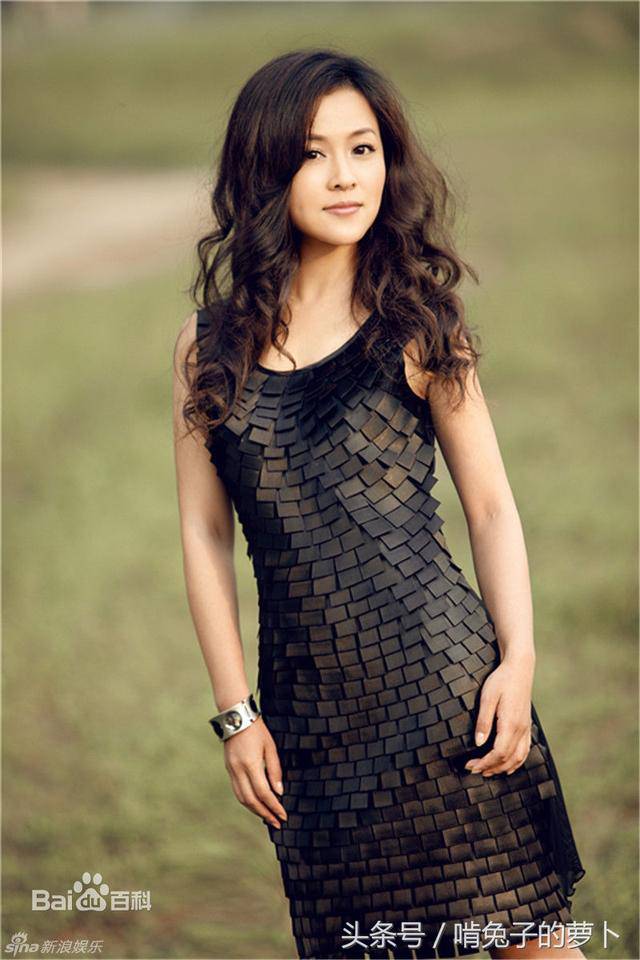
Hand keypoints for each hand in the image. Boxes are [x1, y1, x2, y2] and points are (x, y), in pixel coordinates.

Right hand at [223, 716, 287, 828]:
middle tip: (277, 823)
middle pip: (251, 800)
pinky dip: (247, 801)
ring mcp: (231, 770)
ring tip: (267, 817)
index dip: (274, 807)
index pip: (263, 793)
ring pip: (242, 798)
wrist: (236, 717)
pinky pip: (237, 790)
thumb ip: (275, 770)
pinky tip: (256, 804)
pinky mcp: (229, 769)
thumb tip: (279, 792)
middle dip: (265, 814)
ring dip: (255, 810)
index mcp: (251, 764)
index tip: (283, 816)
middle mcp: (238, 770)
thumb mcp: (270, 747)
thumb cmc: (257, 729)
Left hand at [464, 656, 534, 777]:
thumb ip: (483, 721)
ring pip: (518, 758)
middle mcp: (521, 729)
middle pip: (508, 759)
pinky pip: (525, 750)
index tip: (470, 766)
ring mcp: (526, 728)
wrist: (520, 668)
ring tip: (488, 772)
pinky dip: (516, 762)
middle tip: (473, 770)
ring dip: (503, 768)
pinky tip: (508, 766)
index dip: (484, 763)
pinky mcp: (527, 725)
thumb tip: (479, 743)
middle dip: (490, 768)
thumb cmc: (501, 680)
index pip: (498, 753)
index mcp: (510, 724)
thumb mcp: (488, 697)